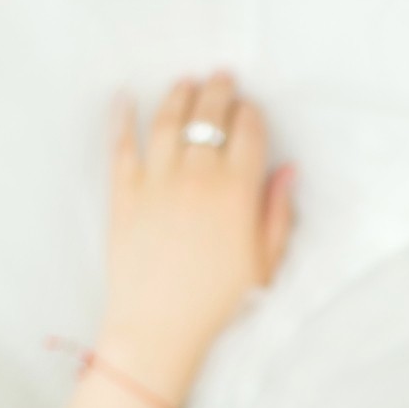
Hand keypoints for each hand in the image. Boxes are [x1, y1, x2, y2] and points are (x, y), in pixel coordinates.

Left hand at [100, 70, 295, 380]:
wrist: (160, 329)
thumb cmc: (220, 304)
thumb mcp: (265, 264)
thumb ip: (277, 213)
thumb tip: (287, 172)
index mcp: (238, 192)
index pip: (247, 132)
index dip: (250, 114)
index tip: (250, 110)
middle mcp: (198, 176)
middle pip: (208, 115)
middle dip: (217, 91)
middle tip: (221, 77)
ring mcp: (157, 180)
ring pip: (168, 119)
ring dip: (178, 94)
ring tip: (185, 83)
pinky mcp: (124, 192)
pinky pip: (121, 143)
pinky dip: (123, 116)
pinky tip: (125, 98)